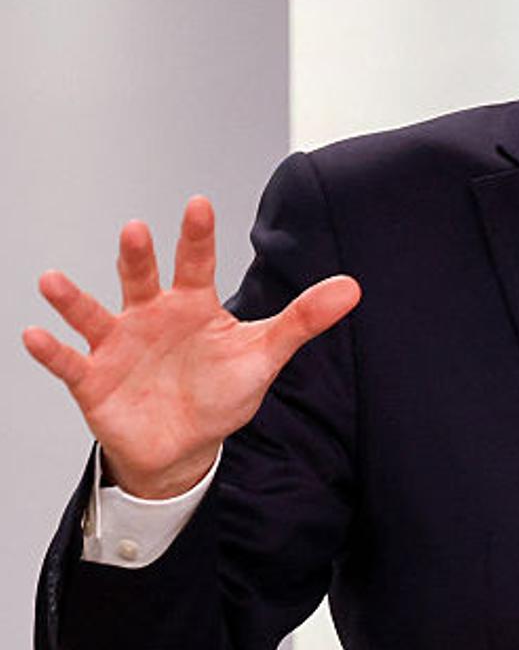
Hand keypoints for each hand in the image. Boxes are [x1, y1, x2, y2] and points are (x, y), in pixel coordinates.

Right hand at [22, 196, 360, 499]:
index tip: (198, 204)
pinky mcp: (94, 379)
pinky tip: (36, 334)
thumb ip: (304, 319)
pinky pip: (69, 362)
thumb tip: (352, 288)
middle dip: (137, 257)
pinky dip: (51, 350)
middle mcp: (151, 316)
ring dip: (74, 299)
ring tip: (54, 281)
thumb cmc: (223, 391)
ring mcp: (118, 345)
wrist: (186, 445)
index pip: (197, 263)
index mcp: (194, 305)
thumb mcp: (265, 354)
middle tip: (135, 230)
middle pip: (142, 280)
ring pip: (93, 315)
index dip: (197, 236)